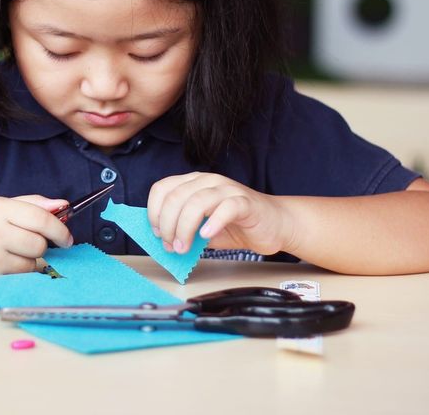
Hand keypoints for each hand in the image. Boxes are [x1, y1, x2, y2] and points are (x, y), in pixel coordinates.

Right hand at [0, 195, 72, 276]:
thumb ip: (30, 204)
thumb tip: (63, 205)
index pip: (42, 218)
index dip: (60, 229)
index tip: (67, 237)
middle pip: (40, 243)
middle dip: (42, 244)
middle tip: (28, 242)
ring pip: (33, 263)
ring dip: (29, 260)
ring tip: (9, 252)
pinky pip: (20, 276)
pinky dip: (18, 271)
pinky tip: (1, 264)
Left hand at [146, 172, 291, 254]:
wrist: (274, 225)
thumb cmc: (236, 226)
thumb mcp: (201, 228)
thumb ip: (183, 230)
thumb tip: (161, 241)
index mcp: (193, 183)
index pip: (162, 188)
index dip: (154, 212)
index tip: (156, 234)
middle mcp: (208, 181)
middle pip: (176, 197)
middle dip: (168, 225)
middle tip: (172, 246)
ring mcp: (227, 189)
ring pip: (196, 201)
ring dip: (185, 227)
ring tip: (184, 247)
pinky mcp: (245, 202)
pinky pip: (226, 208)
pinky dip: (213, 222)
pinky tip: (207, 236)